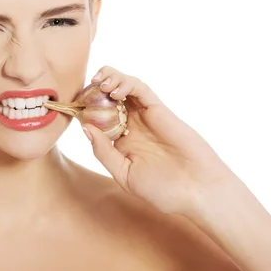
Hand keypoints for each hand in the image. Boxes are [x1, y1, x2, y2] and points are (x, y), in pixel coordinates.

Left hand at [83, 66, 235, 214]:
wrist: (197, 192)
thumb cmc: (164, 190)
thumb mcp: (125, 174)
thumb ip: (104, 152)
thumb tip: (85, 128)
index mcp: (121, 141)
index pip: (98, 117)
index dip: (85, 107)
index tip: (73, 105)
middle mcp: (132, 125)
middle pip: (110, 97)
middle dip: (96, 87)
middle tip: (86, 86)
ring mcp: (146, 116)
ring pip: (125, 87)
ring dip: (111, 79)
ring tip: (100, 83)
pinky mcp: (160, 110)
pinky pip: (141, 90)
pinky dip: (127, 83)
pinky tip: (115, 91)